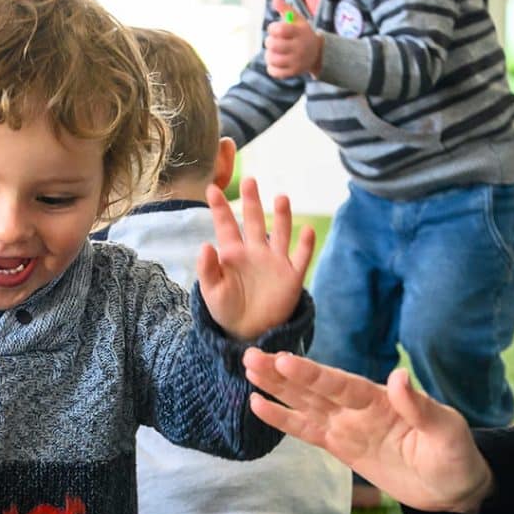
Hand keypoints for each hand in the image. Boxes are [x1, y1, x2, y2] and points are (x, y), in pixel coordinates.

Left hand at [198, 177, 313, 340]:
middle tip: (250, 181)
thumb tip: (205, 245)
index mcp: (233, 253)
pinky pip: (301, 257)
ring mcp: (275, 262)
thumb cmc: (226, 309)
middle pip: (254, 221)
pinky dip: (305, 245)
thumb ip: (207, 269)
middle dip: (252, 201)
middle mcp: (255, 252)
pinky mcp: (291, 276)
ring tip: (281, 198)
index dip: (219, 208)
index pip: (225, 226)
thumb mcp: (211, 292)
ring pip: (280, 233)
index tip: (212, 189)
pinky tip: (307, 230)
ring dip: (282, 216)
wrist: (248, 332)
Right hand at [243, 350, 493, 513]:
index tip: (285, 360)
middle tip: (251, 355)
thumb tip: (399, 378)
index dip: (313, 374)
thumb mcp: (447, 432)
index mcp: (382, 400)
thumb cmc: (456, 456)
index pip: (341, 385)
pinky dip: (283, 420)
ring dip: (277, 387)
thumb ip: (419, 407)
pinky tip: (259, 406)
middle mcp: (359, 408)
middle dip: (283, 373)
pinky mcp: (341, 447)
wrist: (454, 489)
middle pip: (314, 388)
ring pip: (304, 404)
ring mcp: (348, 426)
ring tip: (249, 368)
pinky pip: (307, 431)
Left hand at [265, 0, 322, 78]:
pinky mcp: (293, 72)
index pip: (280, 30)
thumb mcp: (298, 20)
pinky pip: (274, 72)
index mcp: (299, 32)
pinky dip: (271, 67)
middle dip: (268, 42)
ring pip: (272, 59)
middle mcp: (299, 47)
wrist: (317, 54)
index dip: (272, 28)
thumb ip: (286, 9)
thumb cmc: (302, 33)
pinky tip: (275, 63)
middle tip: (271, 42)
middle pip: (273, 45)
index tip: (273, 29)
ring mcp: (297, 61)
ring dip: (268, 55)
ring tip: (272, 52)